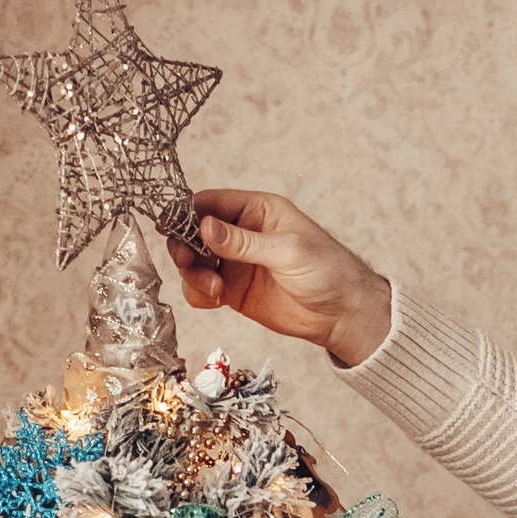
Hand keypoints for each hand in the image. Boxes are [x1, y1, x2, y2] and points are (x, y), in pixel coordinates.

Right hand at [168, 189, 393, 365]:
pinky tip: (215, 299)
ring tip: (214, 288)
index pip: (210, 203)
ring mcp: (235, 263)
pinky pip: (202, 288)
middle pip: (193, 232)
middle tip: (186, 260)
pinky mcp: (233, 291)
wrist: (343, 314)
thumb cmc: (328, 271)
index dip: (187, 213)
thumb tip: (206, 227)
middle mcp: (241, 234)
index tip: (173, 227)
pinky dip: (199, 293)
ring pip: (194, 262)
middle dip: (184, 245)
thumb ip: (244, 241)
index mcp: (257, 210)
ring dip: (193, 273)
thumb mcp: (287, 250)